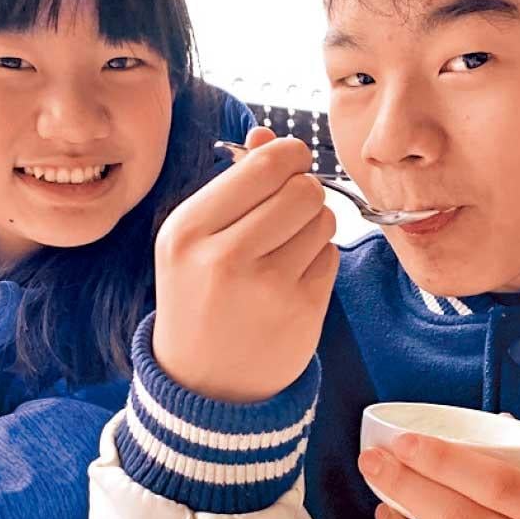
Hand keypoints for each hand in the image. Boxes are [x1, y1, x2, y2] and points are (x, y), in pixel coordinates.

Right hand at [152, 126, 338, 402]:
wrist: (204, 383)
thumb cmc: (198, 296)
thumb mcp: (194, 239)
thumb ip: (233, 183)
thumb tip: (269, 134)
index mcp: (188, 230)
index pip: (264, 164)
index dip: (288, 155)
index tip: (288, 164)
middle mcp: (224, 257)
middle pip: (302, 188)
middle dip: (304, 190)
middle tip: (288, 208)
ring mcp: (267, 287)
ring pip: (323, 219)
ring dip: (313, 224)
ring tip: (286, 245)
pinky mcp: (302, 311)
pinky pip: (331, 255)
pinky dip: (318, 258)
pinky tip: (292, 277)